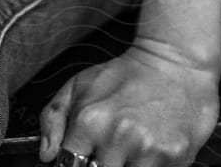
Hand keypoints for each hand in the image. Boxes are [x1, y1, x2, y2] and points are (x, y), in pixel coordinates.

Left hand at [37, 40, 218, 166]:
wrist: (174, 64)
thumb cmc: (125, 76)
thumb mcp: (79, 85)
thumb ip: (53, 118)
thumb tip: (46, 155)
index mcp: (89, 120)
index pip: (69, 166)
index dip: (73, 164)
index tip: (82, 159)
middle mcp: (116, 137)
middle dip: (100, 165)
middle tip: (108, 152)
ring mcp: (146, 150)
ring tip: (129, 150)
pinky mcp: (173, 158)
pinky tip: (148, 152)